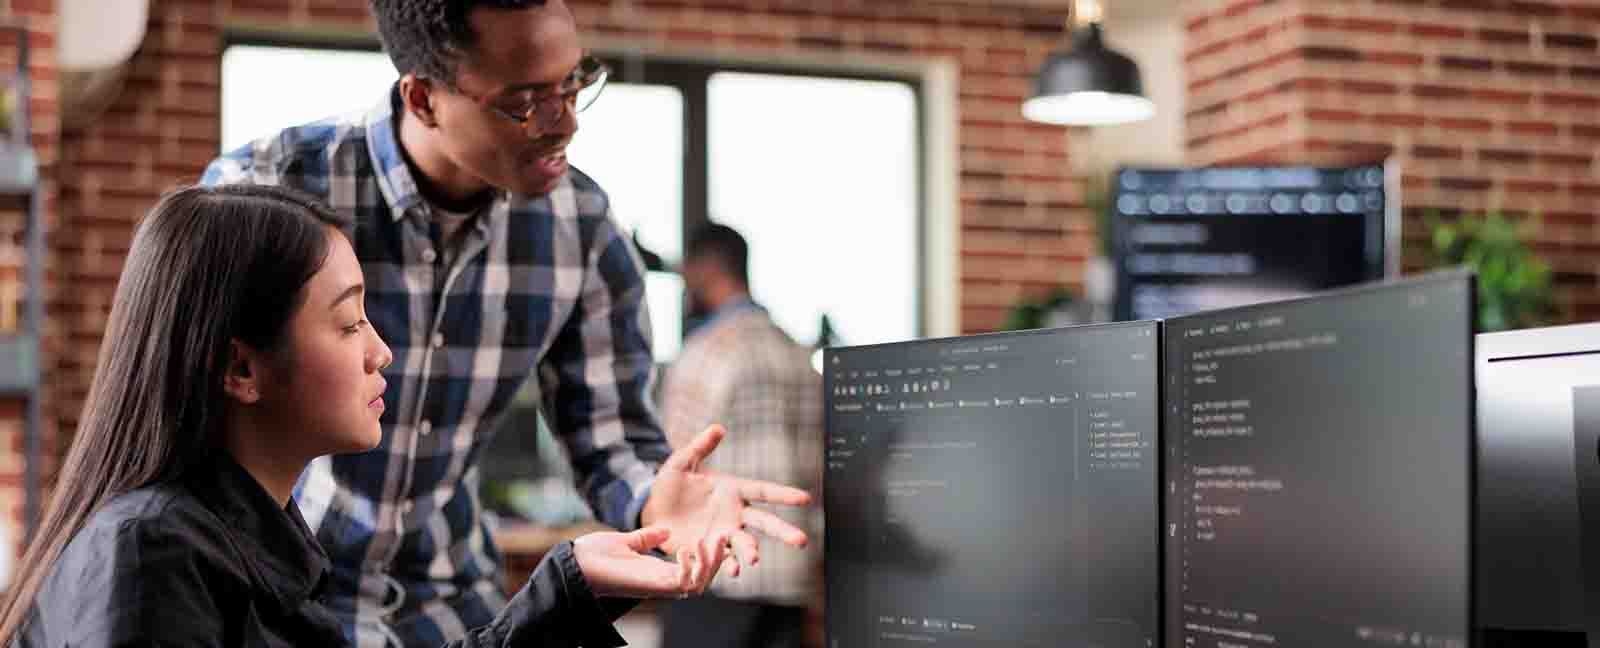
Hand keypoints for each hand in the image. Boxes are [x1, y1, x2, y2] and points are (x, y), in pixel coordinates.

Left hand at [572, 527, 728, 597]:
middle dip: (717, 560)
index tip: (718, 534)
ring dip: (709, 564)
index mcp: (658, 571)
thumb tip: (664, 531)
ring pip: (698, 585)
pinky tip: (688, 548)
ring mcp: (657, 586)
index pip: (694, 569)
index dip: (709, 555)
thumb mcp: (626, 541)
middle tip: (724, 537)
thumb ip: (646, 538)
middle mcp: (662, 582)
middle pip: (703, 579)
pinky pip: (681, 585)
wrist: (574, 563)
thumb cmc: (595, 555)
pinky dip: (689, 568)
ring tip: (710, 542)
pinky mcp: (651, 586)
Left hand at [641, 424, 813, 578]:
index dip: (784, 495)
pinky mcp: (709, 549)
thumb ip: (700, 447)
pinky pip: (723, 558)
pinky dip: (730, 565)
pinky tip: (734, 571)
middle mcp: (734, 514)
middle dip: (783, 531)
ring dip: (751, 551)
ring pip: (745, 543)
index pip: (764, 491)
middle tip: (802, 541)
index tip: (805, 499)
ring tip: (753, 559)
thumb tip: (718, 427)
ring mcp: (723, 533)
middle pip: (764, 522)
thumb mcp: (682, 463)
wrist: (651, 512)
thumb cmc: (669, 485)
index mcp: (733, 490)